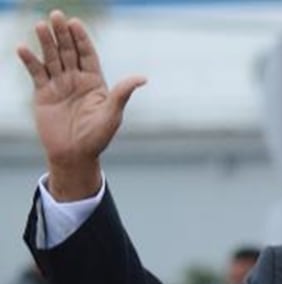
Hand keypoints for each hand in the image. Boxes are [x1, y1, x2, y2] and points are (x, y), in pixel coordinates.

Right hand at [15, 10, 145, 199]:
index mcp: (95, 82)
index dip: (81, 39)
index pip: (87, 55)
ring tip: (40, 25)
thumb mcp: (112, 115)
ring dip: (45, 42)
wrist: (74, 155)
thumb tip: (142, 78)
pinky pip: (36, 73)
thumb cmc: (97, 138)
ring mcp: (59, 85)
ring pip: (51, 58)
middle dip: (62, 34)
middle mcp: (77, 79)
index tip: (75, 23)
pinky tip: (23, 48)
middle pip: (68, 51)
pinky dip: (30, 61)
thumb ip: (122, 94)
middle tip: (55, 15)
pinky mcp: (43, 93)